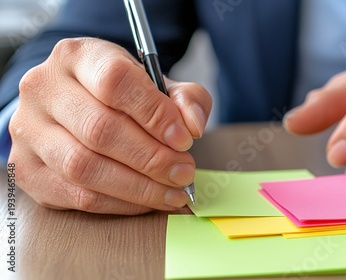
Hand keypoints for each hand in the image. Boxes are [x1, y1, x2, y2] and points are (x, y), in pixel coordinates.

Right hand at [8, 38, 211, 213]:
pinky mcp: (28, 169)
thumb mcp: (156, 84)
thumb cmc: (120, 95)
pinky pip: (77, 196)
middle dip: (152, 158)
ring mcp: (29, 130)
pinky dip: (120, 204)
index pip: (115, 81)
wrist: (75, 106)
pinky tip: (147, 200)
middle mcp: (44, 89)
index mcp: (77, 56)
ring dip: (139, 186)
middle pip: (100, 129)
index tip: (185, 139)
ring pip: (85, 167)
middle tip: (184, 172)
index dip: (155, 114)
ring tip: (173, 190)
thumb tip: (193, 126)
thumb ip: (184, 98)